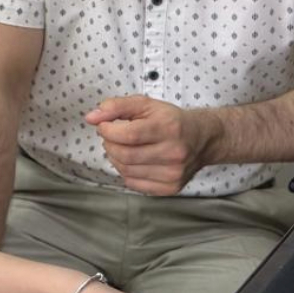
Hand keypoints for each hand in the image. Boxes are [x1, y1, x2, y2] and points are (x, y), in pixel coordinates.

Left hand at [86, 95, 219, 195]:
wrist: (202, 139)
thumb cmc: (170, 120)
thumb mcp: (145, 104)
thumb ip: (116, 106)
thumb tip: (91, 117)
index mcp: (168, 128)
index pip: (128, 135)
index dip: (108, 130)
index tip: (105, 125)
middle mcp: (173, 152)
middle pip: (125, 155)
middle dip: (109, 144)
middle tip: (112, 136)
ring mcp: (173, 173)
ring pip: (126, 171)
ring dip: (115, 158)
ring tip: (122, 147)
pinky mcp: (171, 188)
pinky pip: (134, 183)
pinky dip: (126, 172)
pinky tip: (132, 161)